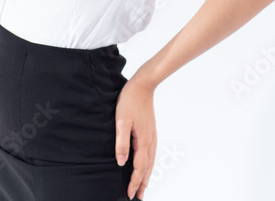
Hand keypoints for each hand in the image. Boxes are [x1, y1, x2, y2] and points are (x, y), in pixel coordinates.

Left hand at [114, 78, 156, 199]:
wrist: (143, 85)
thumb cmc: (130, 101)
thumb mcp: (121, 122)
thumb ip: (121, 142)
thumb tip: (122, 162)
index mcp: (143, 140)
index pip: (139, 167)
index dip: (134, 182)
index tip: (129, 194)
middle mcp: (150, 140)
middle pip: (148, 167)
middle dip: (143, 183)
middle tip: (138, 196)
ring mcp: (152, 135)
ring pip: (151, 160)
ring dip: (147, 175)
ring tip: (143, 185)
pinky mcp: (151, 130)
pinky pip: (152, 152)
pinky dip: (149, 163)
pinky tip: (147, 163)